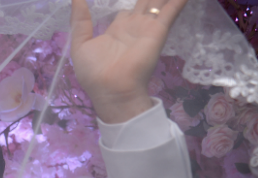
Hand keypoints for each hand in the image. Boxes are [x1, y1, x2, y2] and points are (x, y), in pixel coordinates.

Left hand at [70, 0, 188, 122]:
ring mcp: (146, 28)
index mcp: (115, 31)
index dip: (126, 3)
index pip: (124, 11)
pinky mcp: (157, 31)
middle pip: (144, 4)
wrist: (112, 90)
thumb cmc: (94, 72)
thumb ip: (80, 21)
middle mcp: (133, 28)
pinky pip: (170, 11)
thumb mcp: (80, 45)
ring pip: (157, 3)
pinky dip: (178, 2)